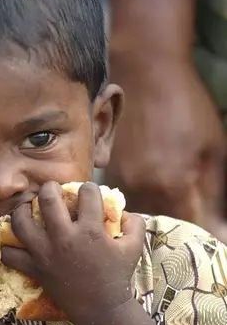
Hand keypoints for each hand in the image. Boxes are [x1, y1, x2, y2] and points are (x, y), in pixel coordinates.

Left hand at [1, 182, 145, 321]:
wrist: (100, 309)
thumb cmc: (117, 277)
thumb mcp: (134, 249)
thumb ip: (135, 225)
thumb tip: (127, 210)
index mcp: (90, 230)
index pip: (87, 194)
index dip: (89, 188)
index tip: (86, 191)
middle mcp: (64, 237)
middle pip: (48, 200)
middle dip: (49, 188)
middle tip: (50, 189)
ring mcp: (45, 253)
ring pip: (21, 222)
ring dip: (22, 211)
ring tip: (27, 209)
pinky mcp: (33, 268)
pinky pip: (10, 255)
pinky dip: (6, 248)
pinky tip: (10, 241)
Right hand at [107, 60, 225, 234]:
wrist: (146, 76)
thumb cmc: (187, 109)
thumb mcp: (213, 151)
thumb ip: (214, 196)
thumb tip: (219, 232)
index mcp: (174, 186)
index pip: (194, 233)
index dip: (208, 242)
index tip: (216, 247)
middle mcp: (143, 190)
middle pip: (163, 231)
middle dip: (181, 236)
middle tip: (195, 236)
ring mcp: (122, 183)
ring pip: (139, 219)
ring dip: (156, 223)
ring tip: (168, 218)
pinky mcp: (109, 174)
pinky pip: (124, 202)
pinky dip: (139, 207)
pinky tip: (149, 199)